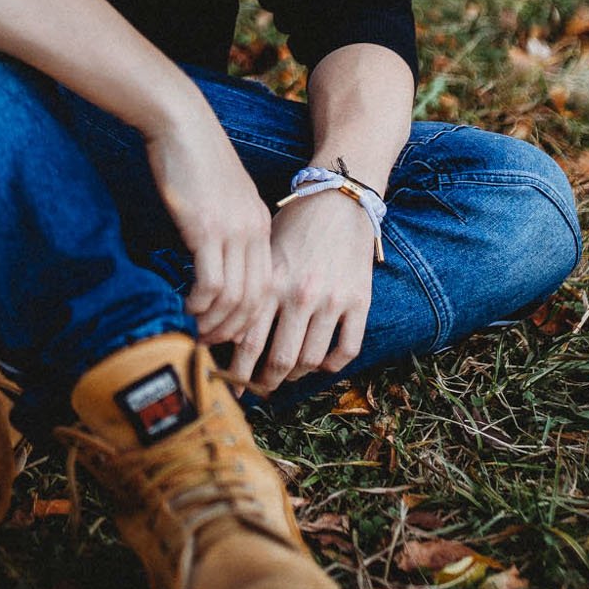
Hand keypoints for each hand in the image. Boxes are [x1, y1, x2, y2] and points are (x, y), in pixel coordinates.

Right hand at [142, 92, 272, 338]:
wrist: (181, 123)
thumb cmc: (194, 158)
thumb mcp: (222, 197)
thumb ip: (226, 228)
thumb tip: (213, 263)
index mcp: (260, 224)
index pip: (266, 285)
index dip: (249, 317)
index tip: (228, 333)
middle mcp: (252, 230)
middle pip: (255, 299)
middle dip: (235, 330)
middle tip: (211, 344)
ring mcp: (232, 230)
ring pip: (235, 297)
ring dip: (215, 322)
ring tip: (196, 332)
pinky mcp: (206, 228)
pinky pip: (210, 282)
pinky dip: (199, 303)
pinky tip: (186, 307)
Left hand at [228, 190, 376, 392]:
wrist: (341, 198)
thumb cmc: (295, 224)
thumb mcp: (264, 252)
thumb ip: (252, 290)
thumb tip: (228, 333)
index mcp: (271, 282)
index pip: (247, 341)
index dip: (236, 371)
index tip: (228, 384)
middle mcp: (300, 294)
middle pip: (279, 360)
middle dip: (264, 383)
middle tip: (256, 390)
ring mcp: (333, 300)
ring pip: (311, 360)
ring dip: (296, 375)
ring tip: (286, 376)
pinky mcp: (360, 301)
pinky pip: (346, 349)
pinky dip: (331, 365)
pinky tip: (320, 362)